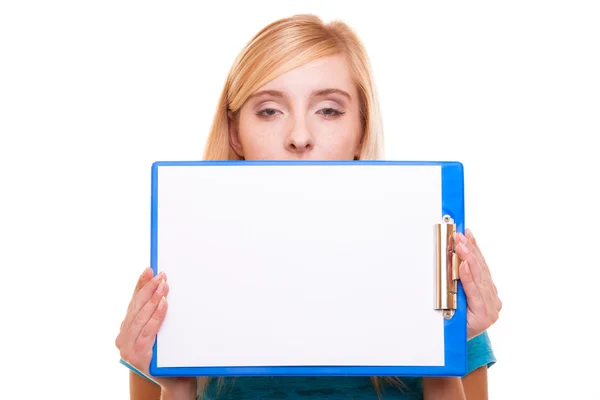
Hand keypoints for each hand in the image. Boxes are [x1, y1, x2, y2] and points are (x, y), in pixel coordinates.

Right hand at [115, 267, 196, 396]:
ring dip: (153, 299)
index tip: (148, 269)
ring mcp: (129, 350)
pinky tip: (164, 303)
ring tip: (163, 285)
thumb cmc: (168, 353)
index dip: (140, 285)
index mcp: (125, 331)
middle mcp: (123, 340)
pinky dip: (157, 315)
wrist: (175, 380)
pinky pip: (149, 331)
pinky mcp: (139, 357)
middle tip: (160, 275)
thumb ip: (154, 314)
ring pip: (141, 317)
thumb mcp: (158, 330)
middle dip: (149, 289)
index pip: (133, 302)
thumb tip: (160, 286)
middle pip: (136, 308)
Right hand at [454, 229, 501, 339]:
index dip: (468, 277)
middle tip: (460, 242)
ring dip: (472, 251)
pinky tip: (472, 242)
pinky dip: (477, 254)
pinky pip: (484, 268)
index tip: (462, 263)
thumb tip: (448, 285)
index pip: (475, 291)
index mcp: (482, 317)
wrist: (463, 339)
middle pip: (480, 276)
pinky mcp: (491, 289)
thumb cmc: (454, 331)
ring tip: (464, 237)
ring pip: (483, 270)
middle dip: (469, 256)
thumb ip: (451, 304)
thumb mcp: (450, 320)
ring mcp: (493, 298)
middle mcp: (492, 307)